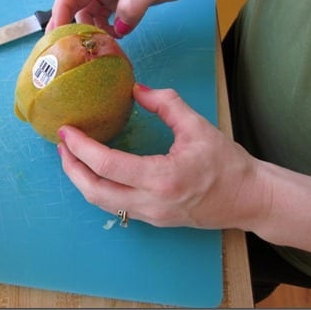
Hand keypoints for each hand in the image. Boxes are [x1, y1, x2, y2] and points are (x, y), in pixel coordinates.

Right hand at [47, 0, 238, 36]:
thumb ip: (135, 4)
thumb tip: (117, 29)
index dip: (61, 7)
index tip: (57, 31)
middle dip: (70, 23)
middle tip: (67, 49)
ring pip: (88, 10)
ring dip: (90, 29)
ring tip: (97, 47)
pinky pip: (104, 16)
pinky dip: (105, 29)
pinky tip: (113, 39)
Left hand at [57, 84, 310, 255]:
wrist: (248, 199)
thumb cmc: (227, 163)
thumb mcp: (197, 126)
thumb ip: (165, 103)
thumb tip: (134, 89)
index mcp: (161, 178)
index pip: (107, 165)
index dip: (81, 148)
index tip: (65, 131)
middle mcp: (150, 202)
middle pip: (94, 191)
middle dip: (71, 168)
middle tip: (62, 145)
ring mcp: (149, 216)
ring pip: (101, 203)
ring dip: (81, 180)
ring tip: (71, 157)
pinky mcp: (152, 220)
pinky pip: (115, 206)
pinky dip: (98, 188)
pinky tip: (95, 171)